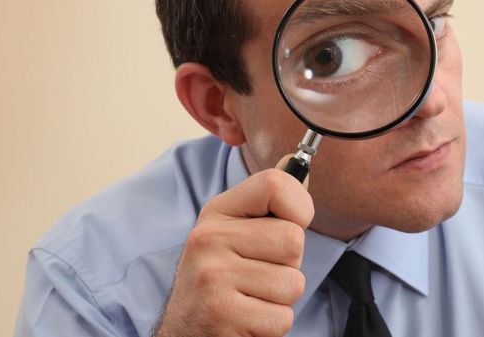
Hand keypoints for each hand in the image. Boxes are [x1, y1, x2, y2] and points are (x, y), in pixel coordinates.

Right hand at [152, 156, 314, 336]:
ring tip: (251, 298)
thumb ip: (269, 202)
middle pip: (293, 240)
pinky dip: (271, 326)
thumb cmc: (221, 279)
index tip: (291, 224)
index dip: (299, 207)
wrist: (184, 332)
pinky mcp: (221, 314)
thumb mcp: (236, 232)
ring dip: (280, 299)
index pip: (276, 185)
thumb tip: (298, 164)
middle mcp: (209, 238)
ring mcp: (212, 276)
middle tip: (259, 275)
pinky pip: (281, 317)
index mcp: (217, 211)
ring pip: (292, 283)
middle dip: (289, 265)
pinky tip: (246, 319)